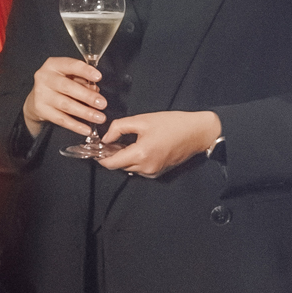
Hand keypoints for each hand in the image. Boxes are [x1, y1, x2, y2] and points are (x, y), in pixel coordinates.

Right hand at [23, 56, 104, 137]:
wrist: (36, 98)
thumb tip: (96, 91)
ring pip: (66, 105)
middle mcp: (45, 78)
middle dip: (87, 96)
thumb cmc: (58, 84)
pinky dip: (76, 125)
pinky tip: (87, 129)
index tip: (99, 77)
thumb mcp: (69, 76)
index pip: (71, 65)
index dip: (85, 71)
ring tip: (99, 118)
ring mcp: (41, 94)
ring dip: (85, 112)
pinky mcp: (41, 110)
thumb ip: (82, 81)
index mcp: (54, 65)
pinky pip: (61, 119)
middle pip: (68, 87)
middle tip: (102, 103)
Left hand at [94, 109, 222, 179]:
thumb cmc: (172, 123)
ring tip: (123, 143)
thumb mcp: (142, 119)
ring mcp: (153, 172)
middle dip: (111, 156)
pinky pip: (140, 169)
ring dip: (123, 158)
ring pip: (129, 168)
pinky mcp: (159, 172)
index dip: (100, 157)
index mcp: (140, 155)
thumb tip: (105, 138)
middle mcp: (146, 168)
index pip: (111, 163)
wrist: (197, 132)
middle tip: (109, 142)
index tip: (94, 149)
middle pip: (119, 166)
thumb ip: (119, 127)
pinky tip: (137, 147)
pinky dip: (134, 161)